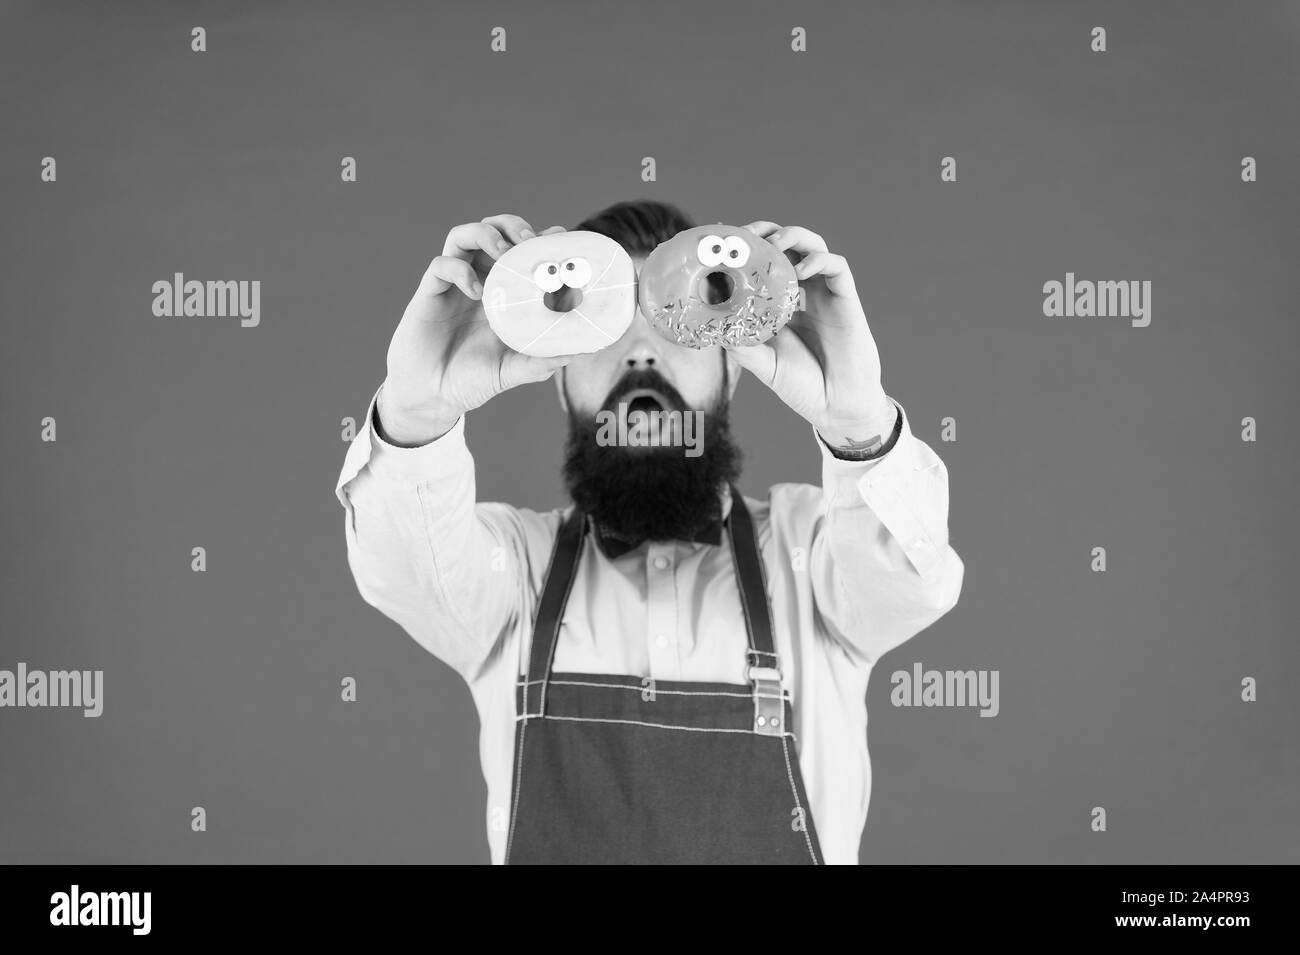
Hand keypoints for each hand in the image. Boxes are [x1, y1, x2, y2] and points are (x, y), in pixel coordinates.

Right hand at [378, 214, 572, 444]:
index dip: (539, 238)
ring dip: (485, 234)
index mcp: (503, 292)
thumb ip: (542, 361)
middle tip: (528, 240)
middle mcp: (479, 280)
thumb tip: (580, 353)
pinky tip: (476, 292)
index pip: (521, 250)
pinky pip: (441, 265)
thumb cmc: (473, 380)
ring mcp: (454, 284)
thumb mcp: (514, 370)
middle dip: (512, 225)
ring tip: (502, 251)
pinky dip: (459, 269)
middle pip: (494, 230)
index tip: (558, 237)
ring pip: (464, 235)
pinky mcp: (430, 293)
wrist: (433, 396)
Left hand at [724, 221, 895, 452]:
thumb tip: (713, 327)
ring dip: (793, 237)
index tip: (725, 242)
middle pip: (788, 247)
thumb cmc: (801, 386)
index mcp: (780, 303)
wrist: (836, 406)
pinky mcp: (846, 299)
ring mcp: (825, 293)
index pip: (763, 264)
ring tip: (774, 243)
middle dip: (768, 232)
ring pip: (813, 246)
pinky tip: (801, 270)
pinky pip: (836, 267)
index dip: (747, 249)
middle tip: (747, 233)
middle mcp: (803, 292)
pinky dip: (819, 260)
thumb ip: (741, 345)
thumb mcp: (762, 364)